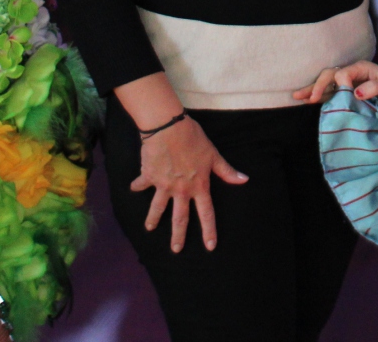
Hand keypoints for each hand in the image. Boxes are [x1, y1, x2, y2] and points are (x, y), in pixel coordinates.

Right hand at [132, 116, 248, 251]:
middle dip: (178, 235)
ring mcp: (163, 185)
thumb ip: (227, 171)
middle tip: (176, 249)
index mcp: (199, 186)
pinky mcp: (149, 176)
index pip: (206, 213)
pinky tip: (133, 188)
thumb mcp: (214, 155)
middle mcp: (181, 190)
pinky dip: (137, 186)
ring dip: (153, 219)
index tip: (209, 246)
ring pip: (157, 208)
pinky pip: (142, 184)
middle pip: (180, 218)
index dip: (209, 231)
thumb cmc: (193, 139)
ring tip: (149, 228)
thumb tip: (244, 180)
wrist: (168, 128)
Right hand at [292, 61, 377, 104]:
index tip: (332, 97)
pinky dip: (317, 96)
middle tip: (309, 98)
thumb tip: (356, 92)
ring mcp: (347, 82)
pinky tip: (306, 101)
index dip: (334, 84)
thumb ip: (375, 87)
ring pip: (325, 84)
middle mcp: (350, 73)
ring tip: (297, 97)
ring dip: (312, 90)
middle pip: (329, 75)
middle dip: (317, 86)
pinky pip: (329, 93)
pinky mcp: (346, 92)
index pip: (341, 73)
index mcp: (360, 68)